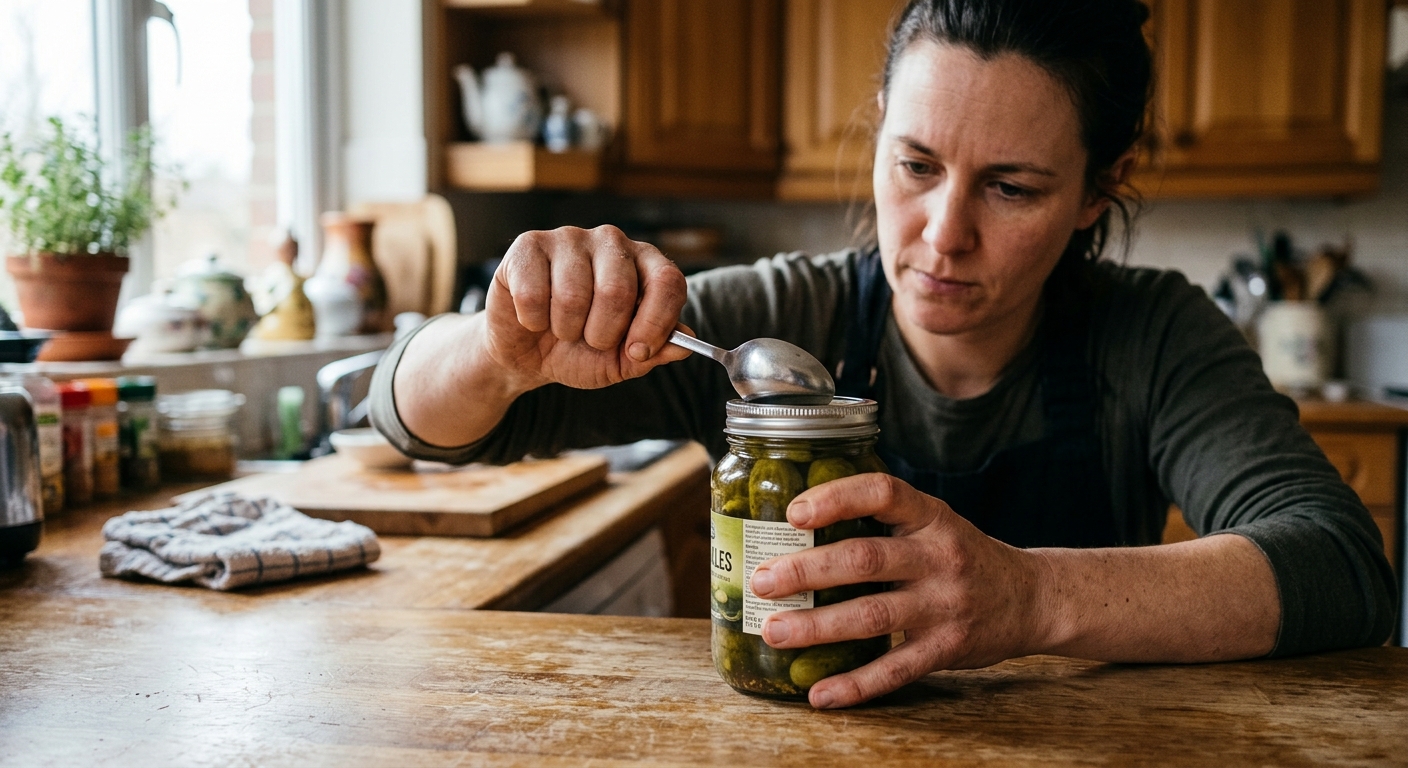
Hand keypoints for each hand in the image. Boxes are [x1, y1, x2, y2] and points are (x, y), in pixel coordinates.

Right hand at [484, 225, 690, 392]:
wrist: (527, 354)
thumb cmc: (580, 351)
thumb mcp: (620, 361)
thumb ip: (653, 353)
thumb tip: (684, 344)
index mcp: (645, 264)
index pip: (667, 282)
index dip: (656, 322)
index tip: (638, 352)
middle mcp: (611, 242)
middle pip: (619, 290)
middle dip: (602, 333)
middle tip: (590, 340)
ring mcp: (570, 238)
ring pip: (573, 295)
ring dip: (566, 329)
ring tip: (561, 328)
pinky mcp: (529, 244)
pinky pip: (534, 294)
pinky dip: (534, 320)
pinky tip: (534, 317)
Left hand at [748, 473, 1049, 708]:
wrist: (1032, 598)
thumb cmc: (964, 556)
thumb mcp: (934, 522)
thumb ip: (884, 520)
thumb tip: (797, 520)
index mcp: (931, 517)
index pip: (883, 493)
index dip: (836, 498)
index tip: (794, 513)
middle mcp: (939, 557)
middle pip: (865, 559)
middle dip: (807, 571)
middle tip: (763, 580)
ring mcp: (944, 605)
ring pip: (872, 616)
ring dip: (817, 627)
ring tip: (774, 632)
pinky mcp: (947, 649)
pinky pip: (895, 670)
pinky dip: (855, 685)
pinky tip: (819, 693)